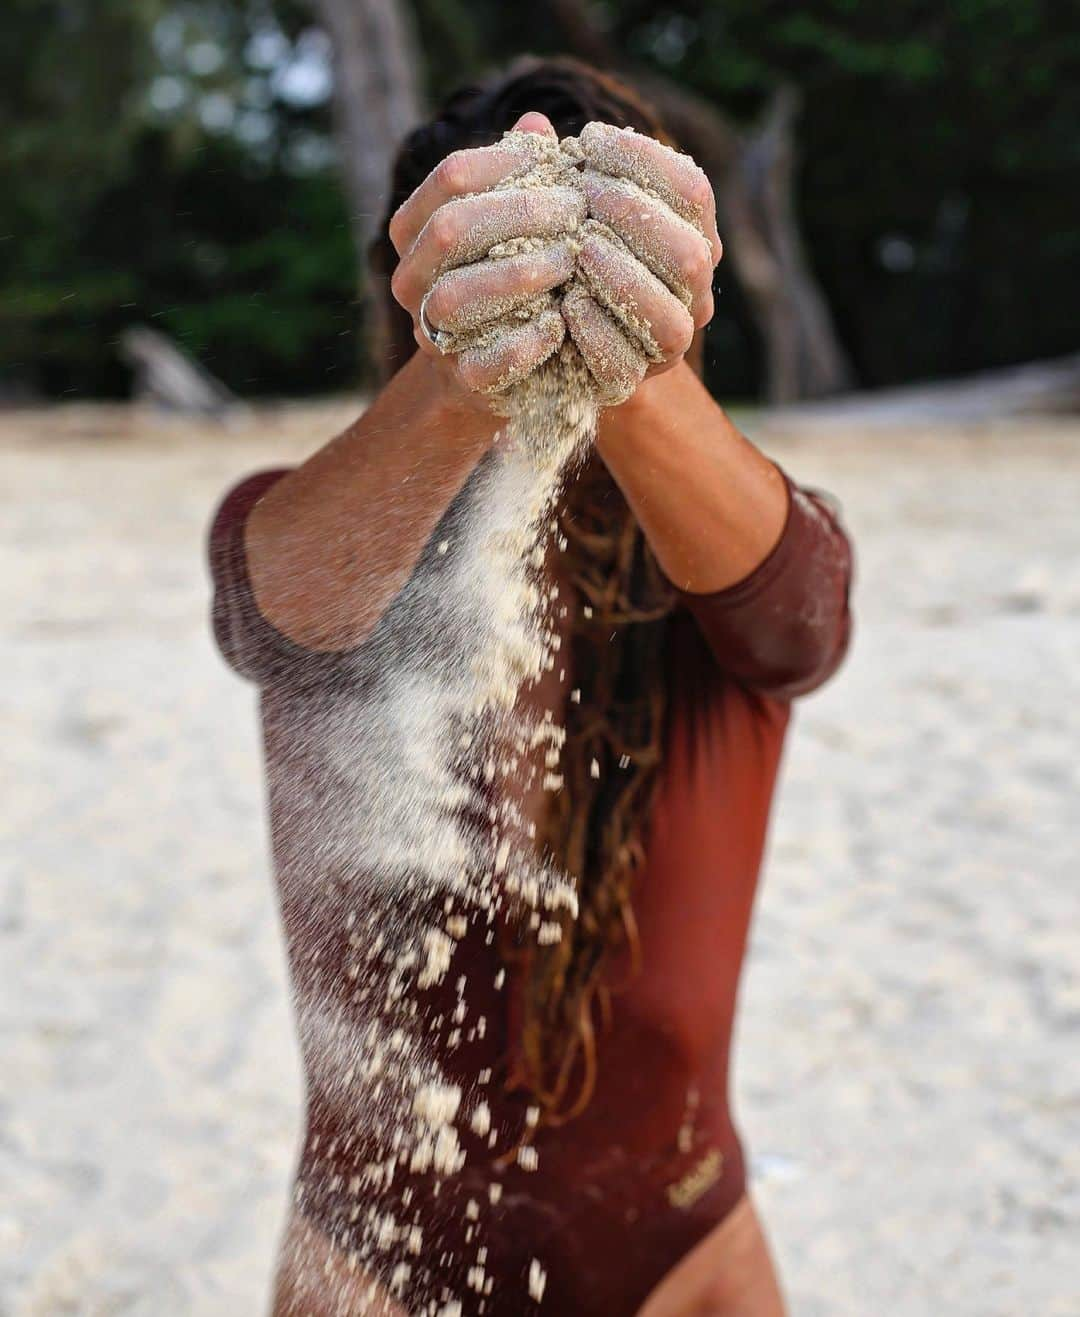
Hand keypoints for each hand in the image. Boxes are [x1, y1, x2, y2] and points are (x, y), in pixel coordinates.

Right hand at [389, 112, 581, 401]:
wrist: (504, 370)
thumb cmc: (514, 277)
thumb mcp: (516, 224)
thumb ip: (521, 178)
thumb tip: (535, 125)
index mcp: (415, 230)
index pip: (450, 178)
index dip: (506, 163)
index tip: (560, 164)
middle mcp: (411, 281)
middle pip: (449, 229)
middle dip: (519, 215)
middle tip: (576, 210)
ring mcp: (432, 334)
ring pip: (455, 296)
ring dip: (518, 275)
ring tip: (569, 262)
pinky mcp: (463, 381)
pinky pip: (484, 362)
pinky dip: (526, 342)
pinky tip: (561, 322)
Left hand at [566, 121, 721, 394]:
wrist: (545, 338)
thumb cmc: (556, 254)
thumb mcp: (558, 208)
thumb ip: (555, 174)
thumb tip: (531, 126)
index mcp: (688, 236)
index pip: (692, 191)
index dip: (645, 160)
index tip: (590, 141)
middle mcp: (692, 292)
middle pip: (692, 254)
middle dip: (637, 217)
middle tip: (586, 192)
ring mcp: (667, 343)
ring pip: (671, 319)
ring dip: (624, 277)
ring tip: (579, 248)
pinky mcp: (634, 382)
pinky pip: (628, 366)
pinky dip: (598, 333)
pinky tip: (566, 305)